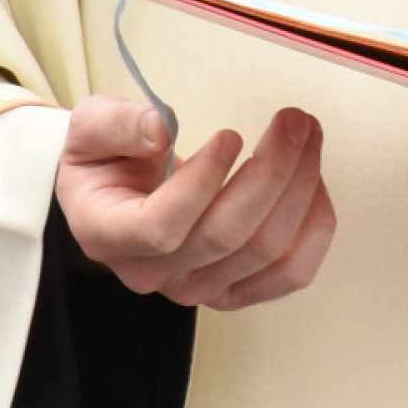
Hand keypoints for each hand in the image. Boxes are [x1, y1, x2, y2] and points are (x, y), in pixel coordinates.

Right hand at [55, 96, 335, 310]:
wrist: (116, 195)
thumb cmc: (106, 160)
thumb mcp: (92, 126)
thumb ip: (117, 123)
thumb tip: (157, 128)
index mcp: (108, 235)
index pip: (160, 226)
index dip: (202, 182)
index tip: (229, 135)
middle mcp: (154, 273)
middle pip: (227, 236)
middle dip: (272, 170)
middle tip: (293, 119)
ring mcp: (198, 288)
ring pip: (266, 251)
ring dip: (300, 188)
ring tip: (307, 135)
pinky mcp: (237, 289)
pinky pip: (291, 273)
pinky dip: (314, 228)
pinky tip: (314, 181)